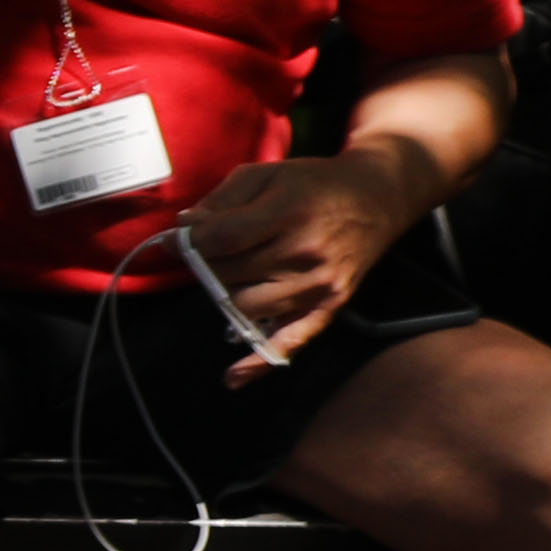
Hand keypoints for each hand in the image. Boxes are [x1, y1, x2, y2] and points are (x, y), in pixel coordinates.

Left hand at [180, 152, 406, 374]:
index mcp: (288, 214)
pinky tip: (234, 377)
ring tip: (232, 275)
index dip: (189, 242)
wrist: (376, 197)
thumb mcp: (265, 174)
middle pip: (229, 273)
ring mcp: (319, 284)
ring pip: (246, 306)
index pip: (222, 239)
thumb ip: (221, 198)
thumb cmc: (314, 183)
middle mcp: (305, 253)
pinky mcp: (331, 305)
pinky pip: (293, 340)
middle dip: (207, 264)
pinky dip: (261, 359)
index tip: (174, 241)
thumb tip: (184, 226)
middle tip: (207, 253)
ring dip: (227, 293)